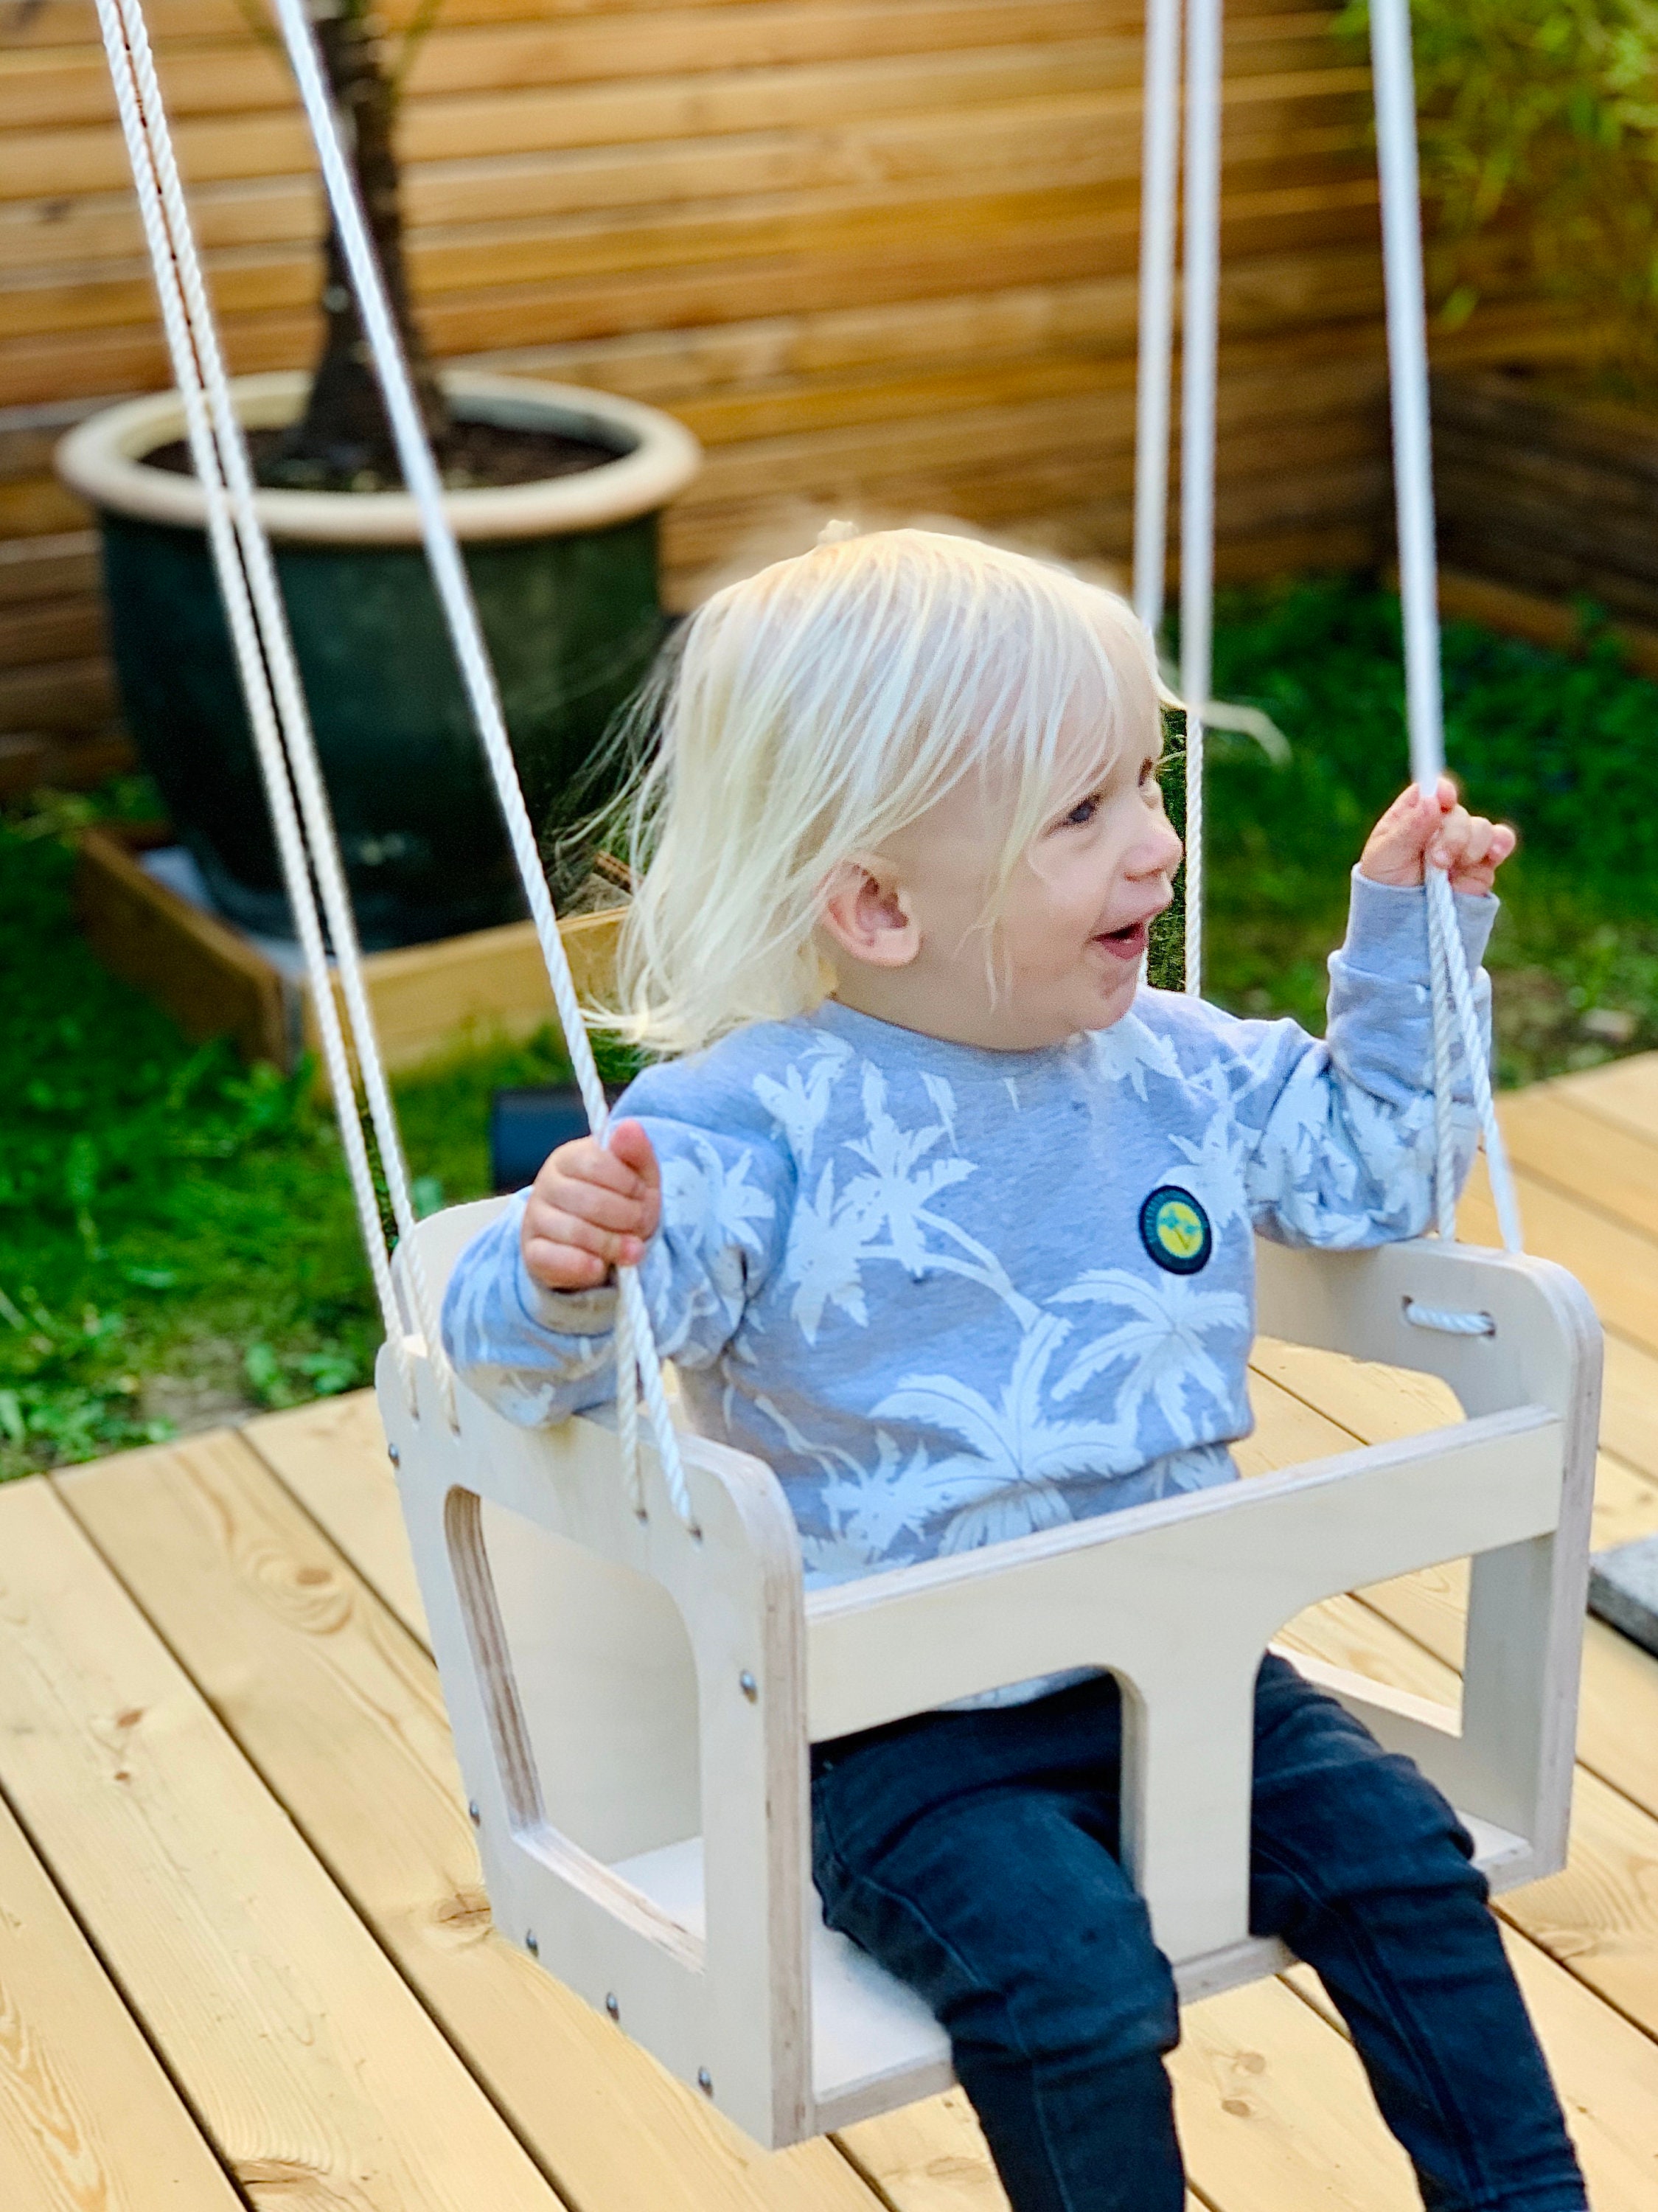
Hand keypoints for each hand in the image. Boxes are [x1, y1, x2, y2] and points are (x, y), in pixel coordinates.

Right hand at [521, 1119, 659, 1291]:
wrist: (599, 1248)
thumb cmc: (620, 1205)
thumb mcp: (639, 1178)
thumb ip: (637, 1152)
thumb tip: (629, 1127)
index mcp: (569, 1157)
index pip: (597, 1163)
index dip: (629, 1184)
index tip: (642, 1195)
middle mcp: (546, 1184)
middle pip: (589, 1200)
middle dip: (626, 1217)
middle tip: (640, 1225)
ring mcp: (535, 1218)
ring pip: (575, 1232)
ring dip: (612, 1245)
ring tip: (632, 1250)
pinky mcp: (532, 1253)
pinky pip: (555, 1260)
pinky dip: (584, 1267)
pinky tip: (600, 1266)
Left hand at [1359, 776, 1516, 896]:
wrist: (1403, 924)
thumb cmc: (1385, 885)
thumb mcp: (1385, 856)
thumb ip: (1408, 829)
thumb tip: (1431, 801)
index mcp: (1412, 816)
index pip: (1431, 791)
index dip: (1441, 791)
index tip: (1443, 800)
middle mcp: (1440, 825)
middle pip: (1458, 813)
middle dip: (1452, 835)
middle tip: (1437, 861)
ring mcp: (1463, 843)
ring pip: (1481, 827)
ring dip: (1469, 846)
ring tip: (1449, 870)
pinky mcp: (1482, 862)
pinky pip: (1501, 842)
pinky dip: (1501, 843)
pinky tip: (1495, 853)